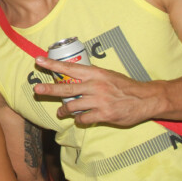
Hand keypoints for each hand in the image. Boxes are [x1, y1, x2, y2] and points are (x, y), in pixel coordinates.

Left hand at [32, 56, 158, 127]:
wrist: (145, 99)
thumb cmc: (125, 86)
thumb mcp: (107, 75)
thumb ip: (91, 76)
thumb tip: (75, 74)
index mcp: (95, 73)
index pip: (69, 67)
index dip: (53, 64)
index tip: (39, 60)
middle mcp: (95, 86)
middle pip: (66, 87)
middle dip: (49, 89)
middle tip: (37, 90)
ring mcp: (99, 101)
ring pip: (72, 106)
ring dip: (64, 110)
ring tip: (61, 112)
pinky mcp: (103, 114)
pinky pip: (83, 119)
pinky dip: (80, 120)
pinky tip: (80, 119)